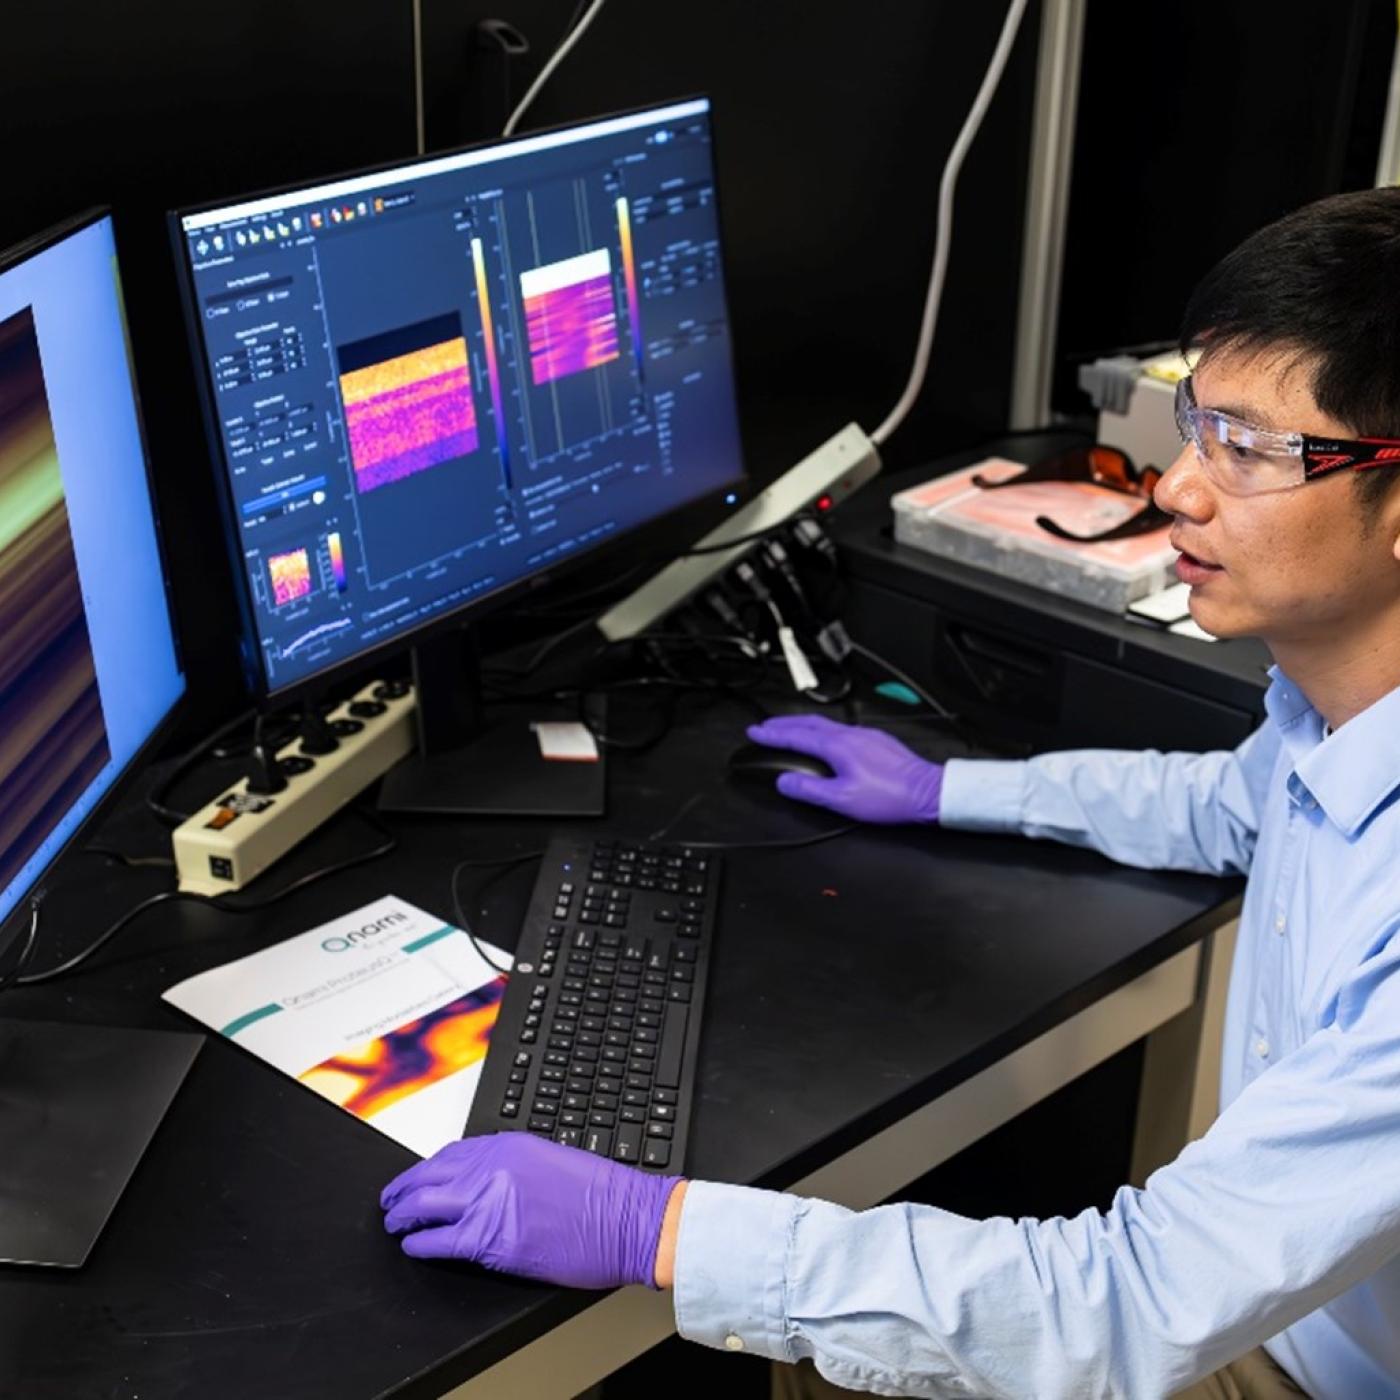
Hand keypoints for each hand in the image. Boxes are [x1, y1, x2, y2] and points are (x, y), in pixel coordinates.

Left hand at [380, 1133, 683, 1289]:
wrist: (628, 1219)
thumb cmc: (602, 1196)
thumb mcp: (551, 1161)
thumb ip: (512, 1167)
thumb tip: (482, 1182)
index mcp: (509, 1145)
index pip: (451, 1154)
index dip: (427, 1169)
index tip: (417, 1177)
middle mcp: (493, 1168)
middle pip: (429, 1176)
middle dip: (403, 1190)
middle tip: (391, 1201)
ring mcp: (490, 1203)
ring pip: (424, 1205)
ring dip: (403, 1215)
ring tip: (394, 1224)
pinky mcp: (491, 1240)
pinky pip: (440, 1241)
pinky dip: (419, 1244)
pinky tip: (414, 1247)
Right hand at [746, 714, 943, 823]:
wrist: (928, 792)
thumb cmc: (890, 797)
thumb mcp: (841, 800)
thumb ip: (809, 790)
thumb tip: (785, 782)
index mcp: (838, 746)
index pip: (796, 736)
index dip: (772, 734)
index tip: (755, 732)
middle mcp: (850, 735)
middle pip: (809, 723)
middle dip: (783, 724)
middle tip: (765, 727)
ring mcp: (865, 736)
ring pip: (826, 725)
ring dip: (803, 726)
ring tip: (789, 731)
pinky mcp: (877, 742)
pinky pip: (842, 730)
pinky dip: (823, 731)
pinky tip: (826, 740)